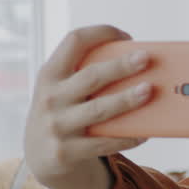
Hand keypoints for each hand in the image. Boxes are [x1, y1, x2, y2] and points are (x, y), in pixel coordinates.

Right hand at [24, 25, 151, 188]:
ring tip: (149, 91)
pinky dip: (126, 137)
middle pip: (91, 76)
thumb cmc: (63, 111)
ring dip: (126, 99)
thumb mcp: (62, 89)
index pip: (74, 42)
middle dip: (120, 66)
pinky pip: (104, 143)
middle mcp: (51, 97)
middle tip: (145, 58)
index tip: (126, 36)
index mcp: (50, 74)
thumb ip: (86, 75)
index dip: (101, 33)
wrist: (40, 155)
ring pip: (99, 110)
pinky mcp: (67, 151)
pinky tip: (145, 132)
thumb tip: (139, 66)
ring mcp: (57, 125)